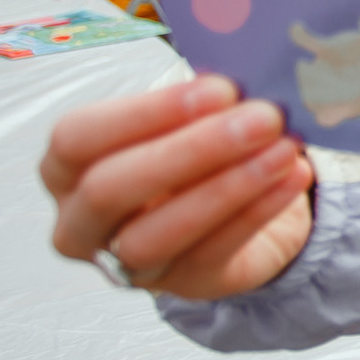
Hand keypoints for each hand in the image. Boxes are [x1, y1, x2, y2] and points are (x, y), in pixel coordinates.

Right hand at [41, 74, 315, 299]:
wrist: (238, 207)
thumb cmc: (194, 150)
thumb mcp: (187, 118)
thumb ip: (198, 98)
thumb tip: (240, 73)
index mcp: (66, 168)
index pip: (77, 139)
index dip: (143, 114)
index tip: (217, 89)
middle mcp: (81, 223)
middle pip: (112, 189)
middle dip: (193, 150)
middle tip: (262, 117)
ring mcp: (127, 264)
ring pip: (160, 233)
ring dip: (229, 186)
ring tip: (284, 148)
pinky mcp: (183, 286)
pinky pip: (216, 251)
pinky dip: (260, 209)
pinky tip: (293, 175)